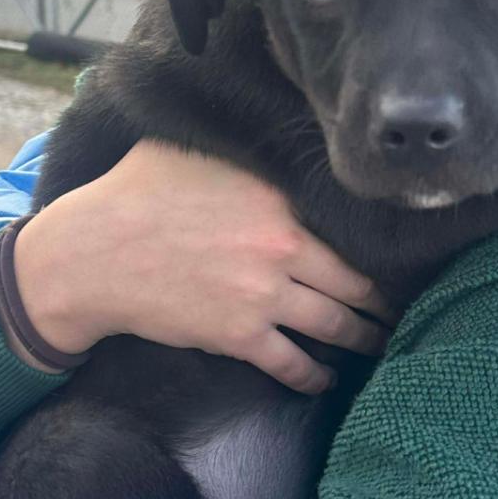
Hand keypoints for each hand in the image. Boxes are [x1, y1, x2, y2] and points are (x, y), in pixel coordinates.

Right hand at [11, 140, 398, 393]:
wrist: (93, 254)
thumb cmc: (136, 192)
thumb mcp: (192, 149)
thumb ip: (238, 143)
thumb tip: (258, 119)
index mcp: (278, 202)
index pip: (346, 230)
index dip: (376, 248)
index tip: (396, 258)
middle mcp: (282, 251)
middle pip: (356, 285)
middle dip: (384, 302)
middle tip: (403, 310)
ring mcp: (263, 298)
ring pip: (335, 326)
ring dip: (364, 340)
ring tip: (382, 345)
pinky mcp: (238, 337)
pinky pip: (291, 364)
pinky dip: (313, 376)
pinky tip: (325, 379)